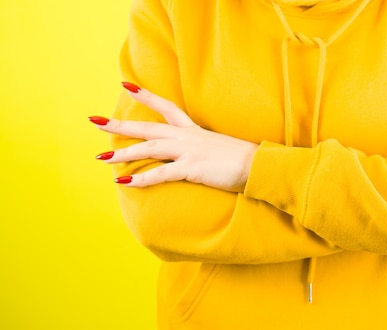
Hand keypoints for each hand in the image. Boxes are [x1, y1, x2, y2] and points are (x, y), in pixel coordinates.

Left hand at [90, 82, 257, 191]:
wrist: (258, 165)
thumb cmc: (243, 159)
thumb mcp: (219, 147)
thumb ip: (203, 147)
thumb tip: (196, 154)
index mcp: (194, 130)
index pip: (167, 107)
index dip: (146, 96)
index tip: (127, 86)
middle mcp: (188, 137)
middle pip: (149, 127)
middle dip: (121, 125)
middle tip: (95, 120)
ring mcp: (189, 151)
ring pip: (150, 148)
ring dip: (124, 153)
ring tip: (102, 157)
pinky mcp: (192, 168)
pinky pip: (161, 173)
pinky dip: (141, 178)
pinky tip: (124, 181)